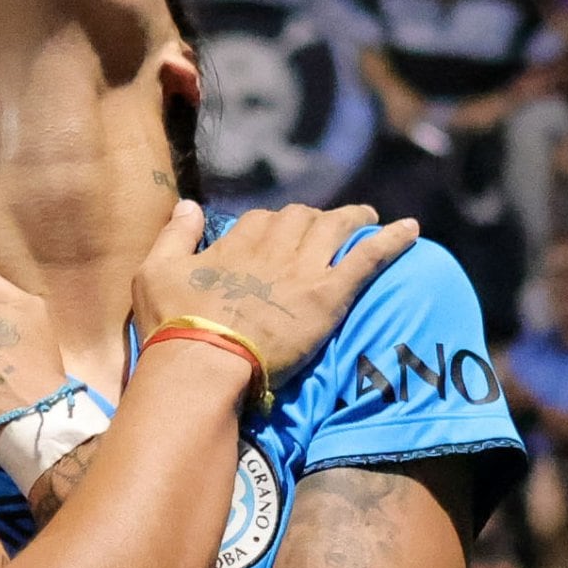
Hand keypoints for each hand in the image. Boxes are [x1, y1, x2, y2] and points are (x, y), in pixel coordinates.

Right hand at [136, 202, 421, 392]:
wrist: (203, 362)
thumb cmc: (173, 325)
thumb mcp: (154, 273)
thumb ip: (175, 236)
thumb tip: (188, 206)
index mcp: (236, 243)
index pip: (261, 219)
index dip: (271, 225)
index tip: (275, 236)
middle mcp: (273, 247)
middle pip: (300, 218)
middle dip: (312, 218)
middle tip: (323, 228)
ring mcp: (304, 269)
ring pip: (336, 228)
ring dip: (353, 218)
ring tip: (366, 216)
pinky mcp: (329, 295)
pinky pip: (368, 257)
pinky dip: (392, 240)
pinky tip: (412, 230)